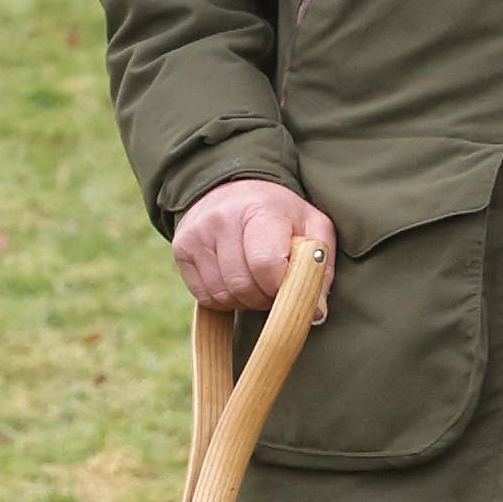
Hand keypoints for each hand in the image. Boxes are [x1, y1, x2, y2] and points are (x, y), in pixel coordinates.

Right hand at [172, 178, 336, 318]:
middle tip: (275, 289)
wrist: (236, 187)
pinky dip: (224, 299)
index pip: (266, 264)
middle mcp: (222, 219)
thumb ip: (321, 266)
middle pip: (243, 285)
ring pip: (221, 294)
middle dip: (264, 298)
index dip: (281, 286)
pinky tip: (236, 283)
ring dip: (244, 301)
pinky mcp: (181, 248)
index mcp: (260, 209)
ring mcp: (197, 234)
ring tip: (258, 284)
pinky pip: (203, 296)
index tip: (289, 285)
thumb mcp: (313, 226)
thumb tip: (316, 313)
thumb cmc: (281, 212)